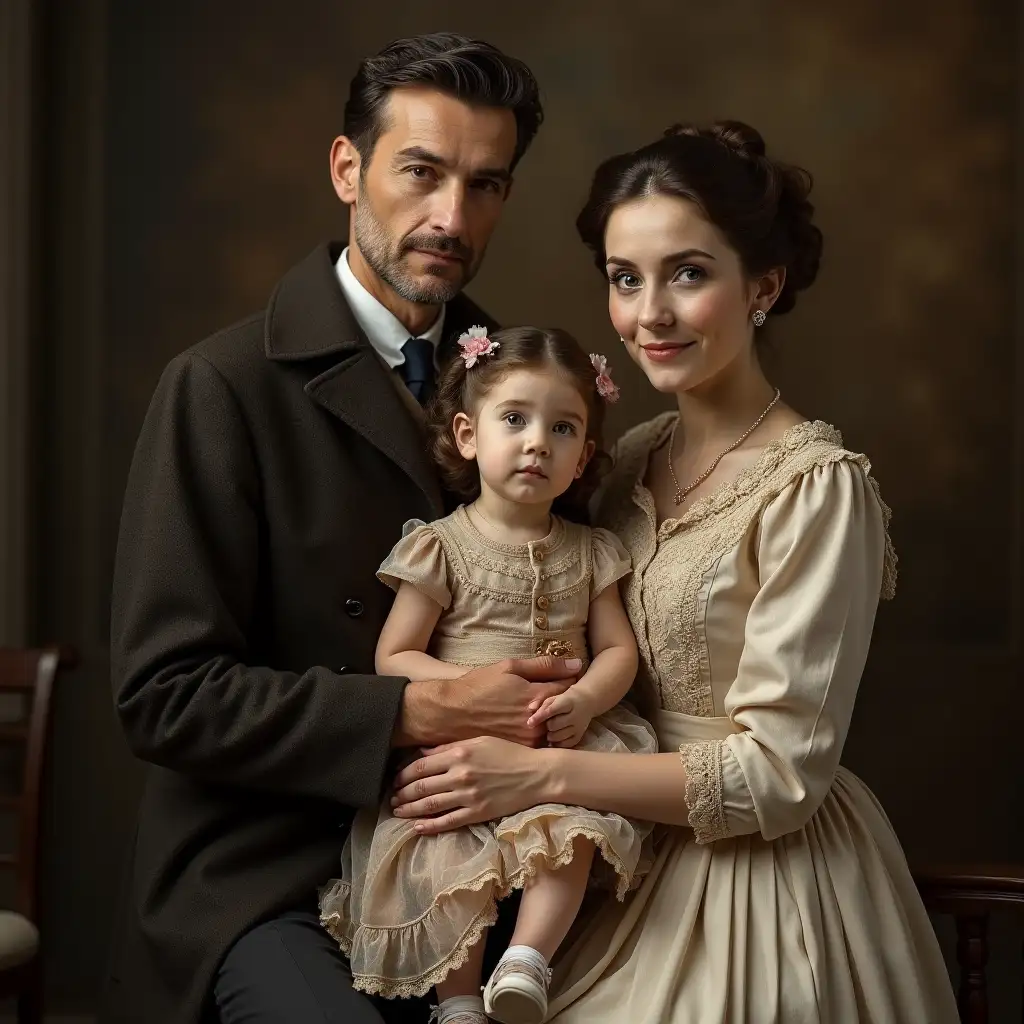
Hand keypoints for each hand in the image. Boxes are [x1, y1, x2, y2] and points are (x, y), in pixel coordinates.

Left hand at [391, 736, 556, 833]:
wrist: (537, 774)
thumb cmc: (509, 753)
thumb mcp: (480, 741)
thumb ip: (450, 746)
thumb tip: (424, 751)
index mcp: (459, 753)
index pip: (421, 765)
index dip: (403, 774)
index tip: (394, 780)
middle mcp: (460, 774)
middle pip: (421, 786)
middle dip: (402, 794)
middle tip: (391, 798)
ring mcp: (468, 795)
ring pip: (430, 805)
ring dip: (410, 810)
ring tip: (397, 812)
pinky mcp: (477, 812)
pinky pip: (448, 821)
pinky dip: (429, 826)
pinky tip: (417, 828)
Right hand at [398, 656, 579, 747]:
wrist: (450, 714)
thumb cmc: (478, 687)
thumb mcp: (510, 668)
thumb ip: (545, 665)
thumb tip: (577, 663)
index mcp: (537, 696)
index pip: (569, 687)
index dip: (566, 681)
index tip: (559, 678)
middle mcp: (537, 721)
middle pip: (565, 710)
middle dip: (562, 701)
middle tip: (546, 695)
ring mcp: (529, 739)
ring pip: (555, 726)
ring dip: (552, 718)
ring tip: (534, 710)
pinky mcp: (521, 752)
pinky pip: (541, 741)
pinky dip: (540, 732)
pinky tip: (526, 724)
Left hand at [527, 690, 592, 747]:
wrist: (586, 702)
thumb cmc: (565, 700)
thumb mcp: (554, 698)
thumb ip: (542, 704)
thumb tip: (530, 710)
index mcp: (567, 702)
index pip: (551, 710)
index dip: (539, 717)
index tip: (529, 723)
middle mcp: (574, 715)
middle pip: (554, 725)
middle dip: (547, 726)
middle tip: (546, 724)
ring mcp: (578, 727)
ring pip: (558, 737)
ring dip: (551, 735)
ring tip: (551, 731)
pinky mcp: (580, 736)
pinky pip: (566, 744)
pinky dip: (558, 743)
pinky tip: (555, 738)